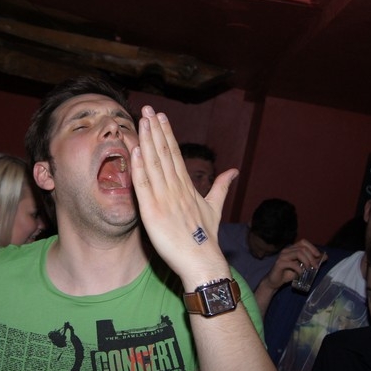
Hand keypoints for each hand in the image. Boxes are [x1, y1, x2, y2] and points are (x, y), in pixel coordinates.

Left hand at [131, 105, 237, 285]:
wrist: (203, 262)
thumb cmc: (206, 238)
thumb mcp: (215, 208)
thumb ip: (221, 187)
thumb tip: (235, 170)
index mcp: (187, 187)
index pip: (175, 154)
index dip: (167, 134)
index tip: (160, 116)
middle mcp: (176, 189)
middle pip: (164, 153)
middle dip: (155, 130)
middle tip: (147, 108)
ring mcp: (165, 199)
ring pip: (154, 164)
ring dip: (147, 141)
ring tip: (142, 121)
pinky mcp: (153, 212)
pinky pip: (144, 187)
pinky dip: (139, 168)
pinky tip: (135, 151)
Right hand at [261, 239, 326, 290]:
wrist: (275, 281)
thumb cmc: (289, 273)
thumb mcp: (303, 267)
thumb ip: (312, 261)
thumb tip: (325, 257)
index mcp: (292, 249)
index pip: (303, 242)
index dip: (312, 247)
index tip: (318, 256)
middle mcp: (287, 250)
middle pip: (302, 248)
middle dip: (312, 257)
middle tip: (316, 267)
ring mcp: (282, 256)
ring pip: (298, 253)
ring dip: (307, 261)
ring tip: (309, 269)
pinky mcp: (280, 263)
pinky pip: (292, 263)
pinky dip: (299, 269)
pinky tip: (301, 273)